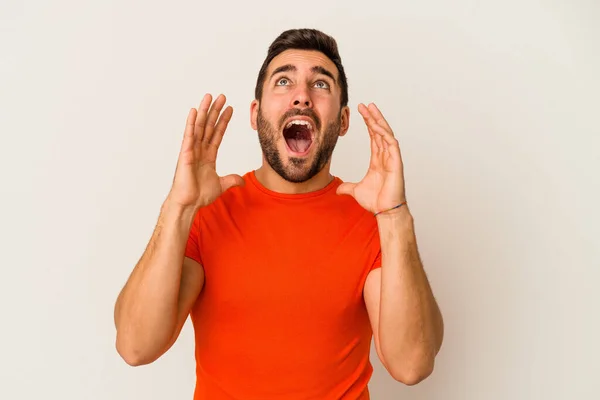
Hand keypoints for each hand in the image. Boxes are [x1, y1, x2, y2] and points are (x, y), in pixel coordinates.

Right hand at [167, 94, 243, 209]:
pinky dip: (191, 123)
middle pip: (208, 126)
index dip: (224, 121)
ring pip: (199, 126)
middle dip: (215, 111)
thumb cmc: (199, 195)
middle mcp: (199, 150)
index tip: (230, 109)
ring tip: (210, 97)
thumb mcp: (221, 185)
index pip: (217, 134)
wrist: (188, 204)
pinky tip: (194, 111)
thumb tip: (242, 180)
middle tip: (222, 96)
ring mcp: (192, 150)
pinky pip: (189, 136)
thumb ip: (231, 180)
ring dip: (205, 111)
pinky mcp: (185, 154)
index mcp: (208, 156)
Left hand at [336, 103, 405, 214]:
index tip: (362, 112)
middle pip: (380, 131)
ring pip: (386, 134)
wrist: (385, 211)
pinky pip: (391, 144)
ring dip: (379, 121)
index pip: (374, 137)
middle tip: (365, 105)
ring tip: (371, 109)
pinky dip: (385, 134)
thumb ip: (347, 187)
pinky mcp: (396, 163)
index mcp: (378, 160)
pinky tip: (377, 126)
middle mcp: (386, 156)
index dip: (369, 124)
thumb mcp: (355, 191)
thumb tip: (338, 189)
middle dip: (373, 117)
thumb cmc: (375, 201)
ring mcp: (392, 158)